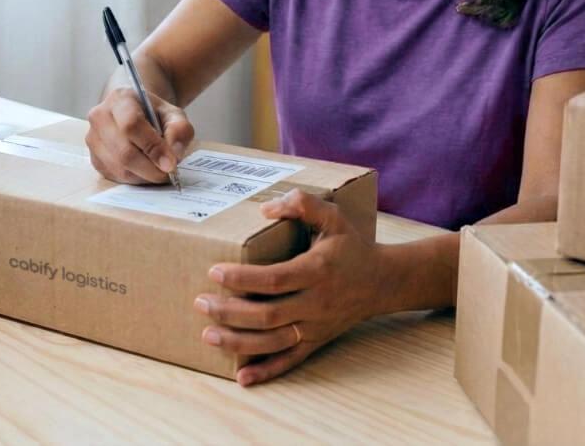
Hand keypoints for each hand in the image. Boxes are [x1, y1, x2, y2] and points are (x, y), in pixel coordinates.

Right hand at [84, 88, 194, 183]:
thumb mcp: (174, 114)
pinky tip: (145, 171)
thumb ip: (180, 129)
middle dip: (150, 168)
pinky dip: (135, 179)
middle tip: (169, 172)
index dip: (152, 147)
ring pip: (119, 167)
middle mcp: (100, 117)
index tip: (171, 163)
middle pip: (124, 151)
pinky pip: (115, 176)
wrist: (135, 113)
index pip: (132, 125)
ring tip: (159, 170)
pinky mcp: (94, 158)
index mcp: (120, 99)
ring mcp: (93, 139)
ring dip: (144, 175)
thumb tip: (174, 154)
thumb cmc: (154, 114)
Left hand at [195, 188, 383, 385]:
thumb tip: (266, 209)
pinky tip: (242, 378)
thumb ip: (302, 205)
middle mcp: (316, 303)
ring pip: (273, 342)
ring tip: (208, 335)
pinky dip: (266, 372)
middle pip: (268, 315)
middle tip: (200, 303)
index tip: (214, 272)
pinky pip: (290, 361)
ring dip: (239, 343)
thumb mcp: (334, 217)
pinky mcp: (317, 341)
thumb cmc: (352, 246)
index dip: (242, 279)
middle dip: (230, 312)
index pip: (274, 279)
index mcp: (317, 271)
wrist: (383, 282)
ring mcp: (316, 327)